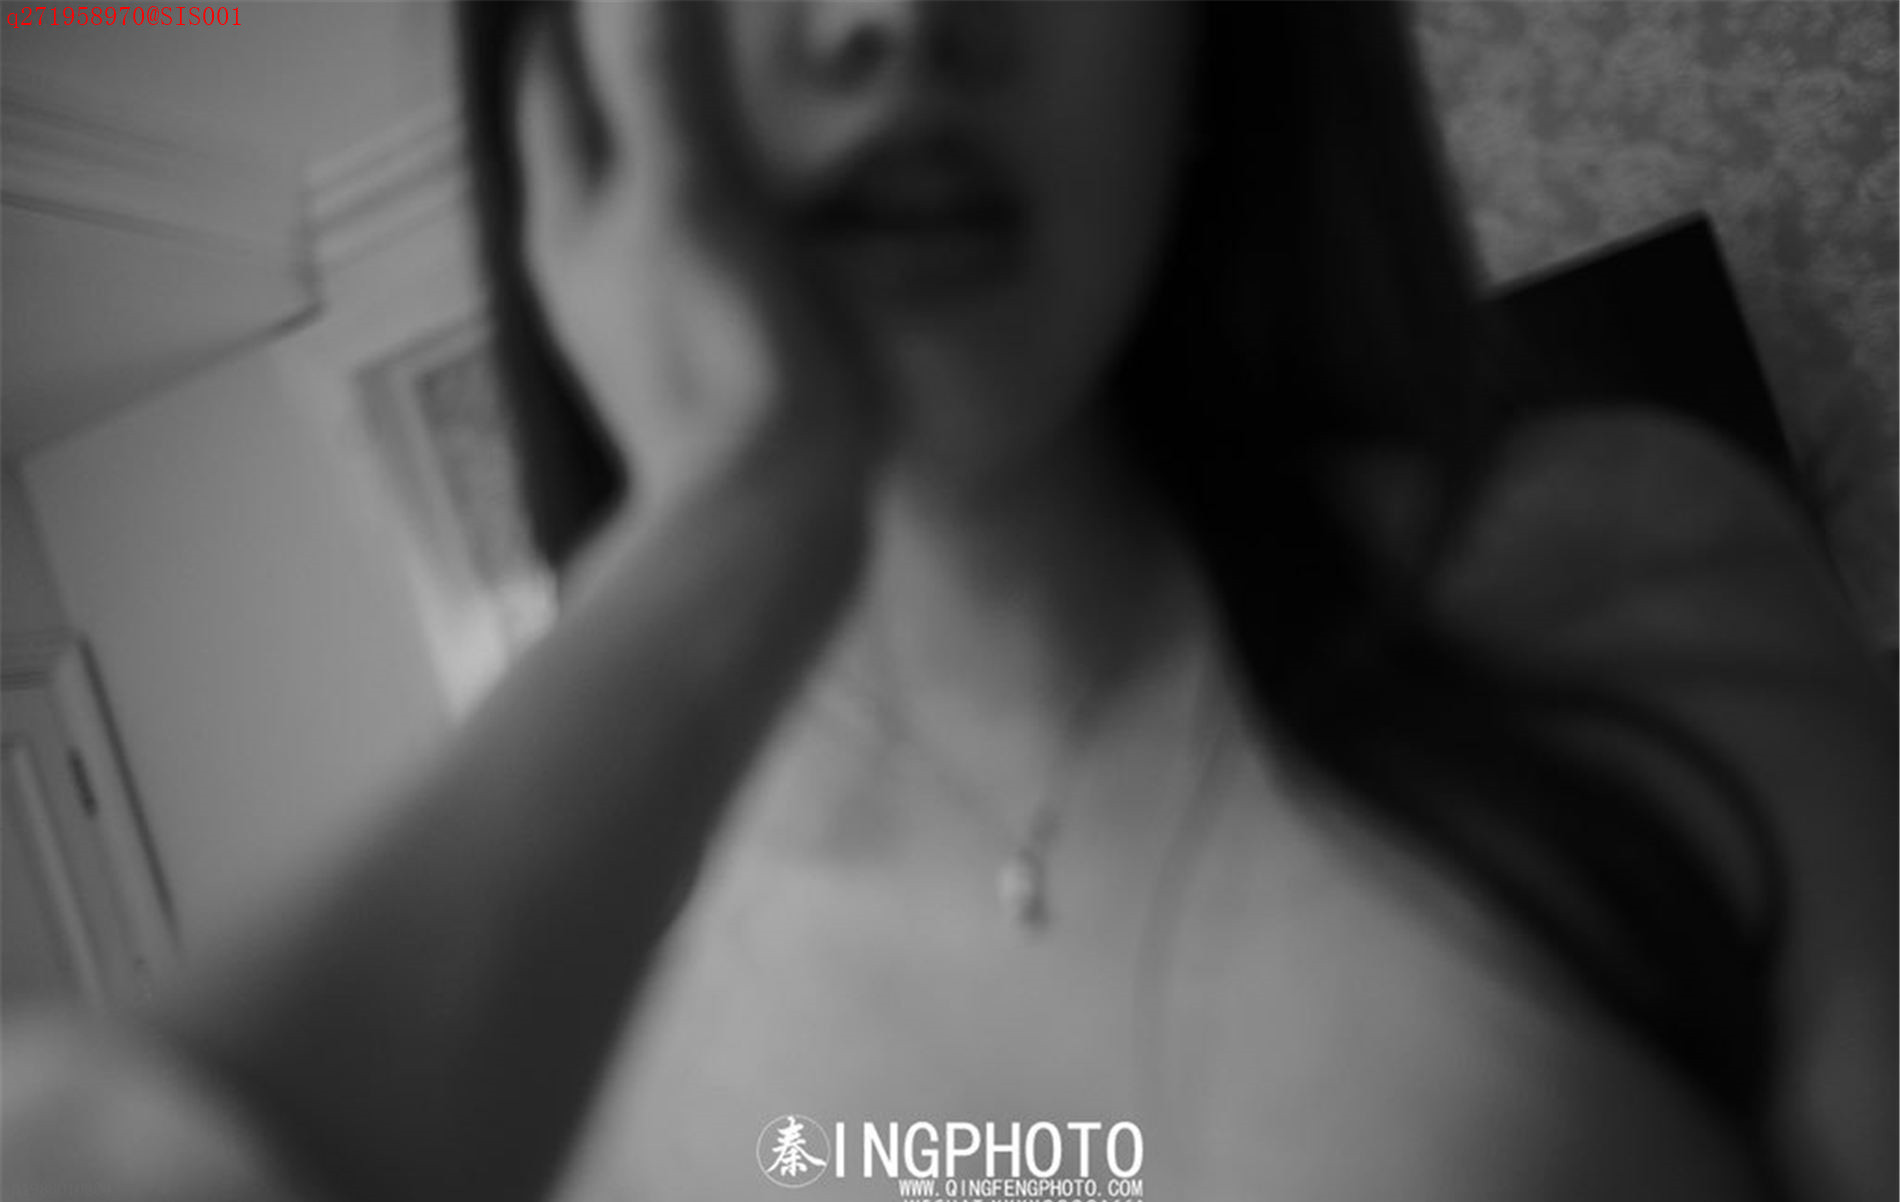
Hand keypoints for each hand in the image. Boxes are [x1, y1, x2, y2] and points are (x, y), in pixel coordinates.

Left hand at [512, 0, 880, 532]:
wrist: (767, 508)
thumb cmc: (722, 350)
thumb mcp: (687, 201)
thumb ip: (659, 86)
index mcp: (567, 215)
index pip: (549, 83)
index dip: (565, 19)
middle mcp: (581, 261)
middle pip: (580, 139)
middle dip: (609, 71)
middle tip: (664, 18)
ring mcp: (632, 314)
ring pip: (631, 196)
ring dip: (661, 137)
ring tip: (717, 89)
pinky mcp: (689, 353)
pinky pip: (686, 246)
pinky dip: (710, 199)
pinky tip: (755, 199)